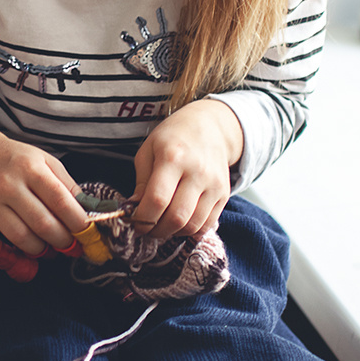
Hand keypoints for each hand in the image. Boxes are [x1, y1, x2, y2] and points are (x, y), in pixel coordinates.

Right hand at [0, 108, 86, 260]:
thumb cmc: (18, 161)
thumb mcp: (47, 162)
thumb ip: (68, 186)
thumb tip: (90, 213)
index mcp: (31, 169)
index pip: (60, 201)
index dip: (77, 222)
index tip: (86, 233)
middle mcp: (9, 185)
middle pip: (42, 224)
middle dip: (62, 240)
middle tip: (68, 243)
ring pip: (20, 238)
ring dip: (40, 249)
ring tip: (46, 246)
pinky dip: (7, 258)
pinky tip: (18, 253)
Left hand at [131, 99, 242, 238]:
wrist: (209, 127)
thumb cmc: (172, 138)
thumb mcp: (148, 151)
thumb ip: (141, 182)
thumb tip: (135, 211)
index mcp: (173, 157)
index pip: (157, 199)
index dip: (143, 218)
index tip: (134, 222)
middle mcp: (197, 171)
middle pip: (176, 217)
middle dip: (156, 230)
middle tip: (146, 228)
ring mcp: (214, 184)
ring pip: (192, 225)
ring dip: (172, 233)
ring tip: (161, 226)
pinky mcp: (224, 194)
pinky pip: (207, 224)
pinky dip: (190, 231)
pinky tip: (178, 223)